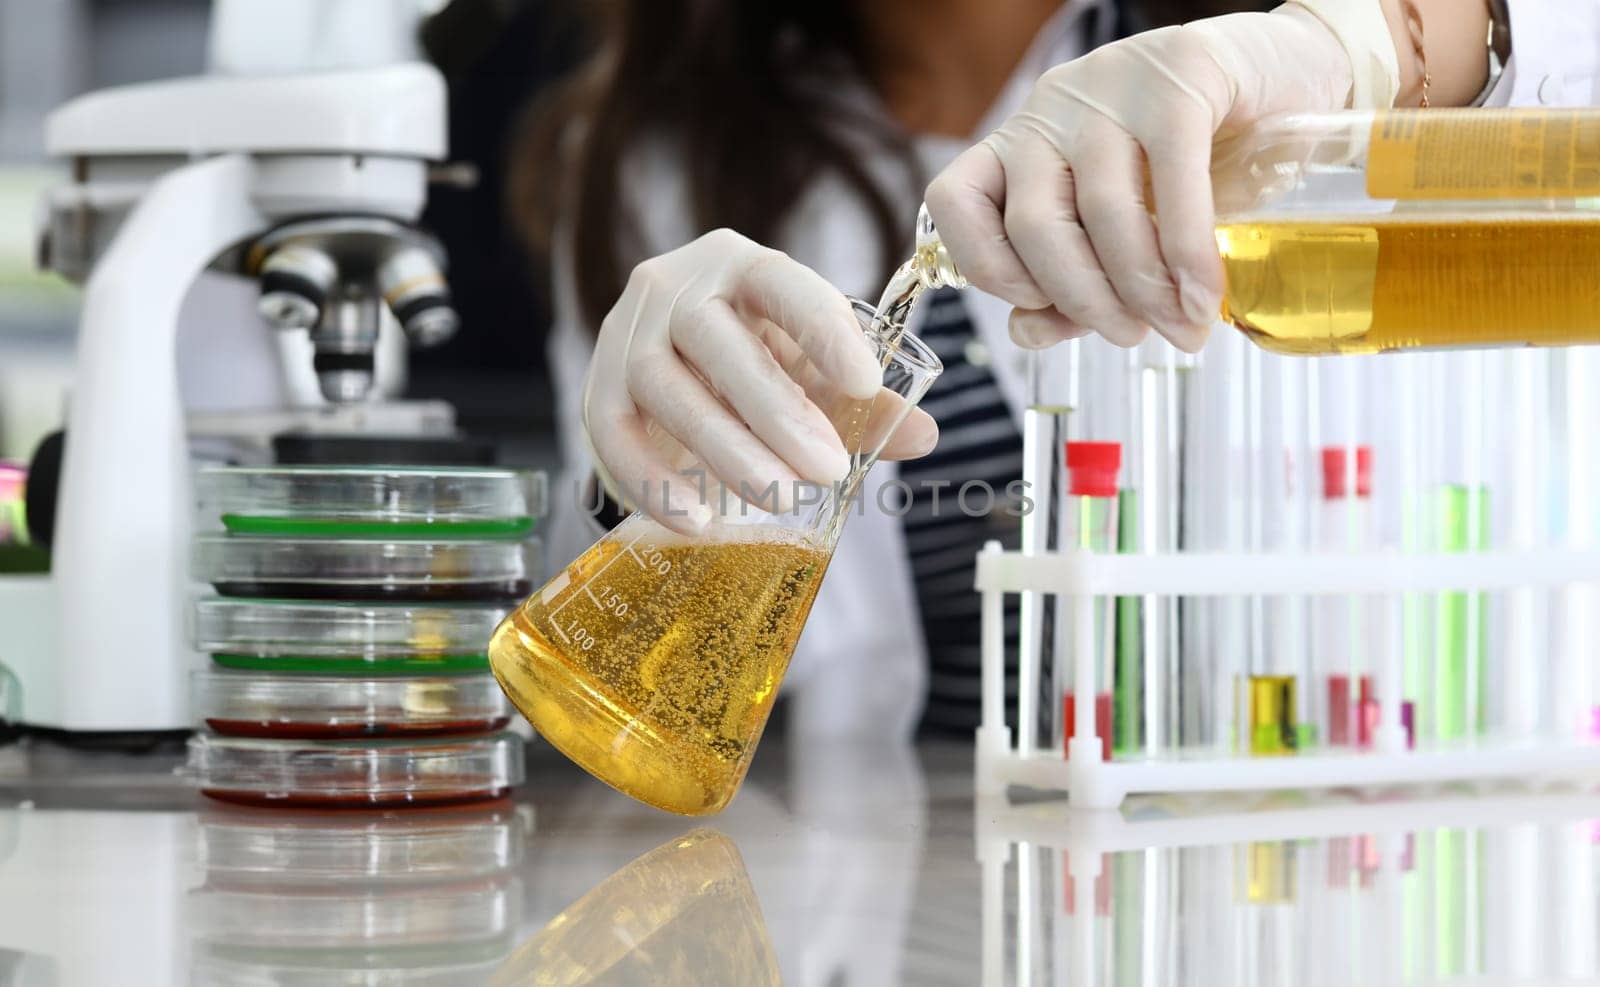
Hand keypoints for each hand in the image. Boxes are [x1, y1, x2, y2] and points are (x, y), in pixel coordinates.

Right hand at [584, 228, 939, 534]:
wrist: (673, 367)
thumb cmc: (756, 362)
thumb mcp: (811, 372)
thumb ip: (864, 405)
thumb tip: (923, 436)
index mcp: (740, 263)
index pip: (782, 283)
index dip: (823, 332)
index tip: (866, 386)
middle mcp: (674, 286)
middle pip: (714, 339)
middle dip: (775, 411)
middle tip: (827, 471)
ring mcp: (626, 334)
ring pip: (665, 388)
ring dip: (724, 450)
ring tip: (779, 500)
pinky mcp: (595, 388)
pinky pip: (613, 435)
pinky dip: (654, 482)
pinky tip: (698, 522)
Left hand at [925, 4, 1395, 352]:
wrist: (1289, 79)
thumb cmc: (1199, 165)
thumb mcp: (1123, 233)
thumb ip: (1070, 288)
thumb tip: (1025, 334)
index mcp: (1019, 144)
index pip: (956, 202)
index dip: (989, 270)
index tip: (1040, 309)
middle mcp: (1050, 110)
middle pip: (1034, 224)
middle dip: (1083, 300)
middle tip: (1130, 335)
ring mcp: (1111, 87)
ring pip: (1102, 210)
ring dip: (1143, 288)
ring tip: (1180, 325)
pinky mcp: (1179, 77)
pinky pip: (1174, 180)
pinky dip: (1187, 253)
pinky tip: (1204, 294)